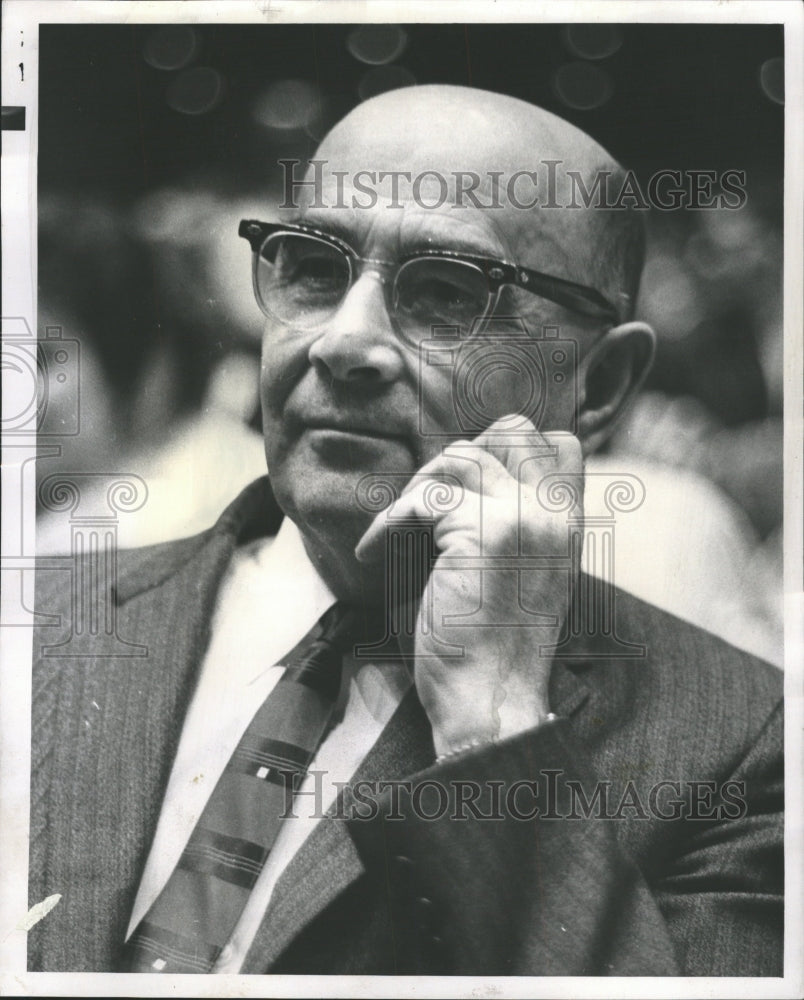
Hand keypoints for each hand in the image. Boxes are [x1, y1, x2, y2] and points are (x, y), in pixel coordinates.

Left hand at [356, 418, 583, 756]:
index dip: (505, 449)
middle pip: (512, 431)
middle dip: (461, 456)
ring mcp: (521, 519)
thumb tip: (466, 478)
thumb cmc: (495, 646)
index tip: (464, 487)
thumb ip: (515, 523)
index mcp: (569, 524)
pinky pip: (421, 500)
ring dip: (419, 488)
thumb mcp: (524, 573)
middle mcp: (553, 514)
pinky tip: (374, 551)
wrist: (491, 702)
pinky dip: (387, 522)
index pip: (557, 443)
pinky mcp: (480, 535)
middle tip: (428, 501)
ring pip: (461, 457)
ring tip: (400, 528)